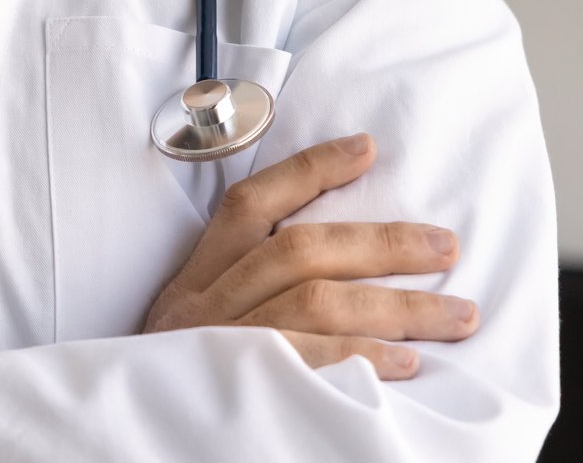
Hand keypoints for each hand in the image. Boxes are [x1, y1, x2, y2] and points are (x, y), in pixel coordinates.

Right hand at [140, 132, 478, 379]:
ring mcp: (220, 345)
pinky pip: (309, 363)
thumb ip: (246, 295)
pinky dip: (362, 359)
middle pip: (300, 249)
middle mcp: (204, 305)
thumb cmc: (176, 387)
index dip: (307, 170)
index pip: (248, 204)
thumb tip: (339, 268)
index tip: (365, 149)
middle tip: (447, 245)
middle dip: (383, 242)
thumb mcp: (193, 330)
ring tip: (456, 314)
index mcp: (195, 280)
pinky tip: (407, 364)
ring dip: (396, 306)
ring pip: (316, 301)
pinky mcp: (237, 388)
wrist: (125, 442)